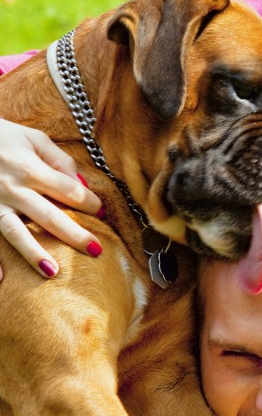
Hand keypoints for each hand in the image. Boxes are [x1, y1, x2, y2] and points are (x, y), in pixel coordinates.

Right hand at [0, 119, 102, 279]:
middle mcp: (13, 188)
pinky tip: (2, 279)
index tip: (99, 211)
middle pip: (50, 216)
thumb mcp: (33, 139)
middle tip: (97, 251)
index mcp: (30, 168)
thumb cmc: (1, 136)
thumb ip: (59, 160)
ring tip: (53, 273)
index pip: (70, 191)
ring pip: (16, 233)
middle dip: (75, 235)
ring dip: (34, 254)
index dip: (89, 202)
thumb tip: (81, 183)